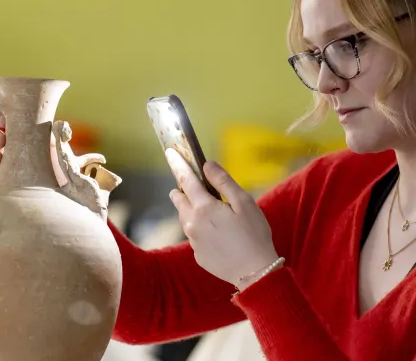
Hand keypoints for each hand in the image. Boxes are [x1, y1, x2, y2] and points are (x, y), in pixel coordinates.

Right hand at [0, 108, 64, 187]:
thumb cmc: (64, 174)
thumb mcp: (62, 154)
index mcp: (23, 136)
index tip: (1, 120)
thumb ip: (59, 138)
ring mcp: (3, 168)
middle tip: (1, 141)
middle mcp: (11, 150)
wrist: (63, 199)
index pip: (4, 120)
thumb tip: (61, 124)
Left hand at [165, 149, 278, 288]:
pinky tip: (220, 235)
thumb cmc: (254, 234)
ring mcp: (192, 240)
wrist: (256, 273)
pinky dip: (201, 230)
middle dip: (184, 190)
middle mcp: (191, 223)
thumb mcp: (244, 203)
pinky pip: (194, 235)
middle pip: (178, 199)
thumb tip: (206, 165)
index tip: (170, 152)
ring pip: (185, 218)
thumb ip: (223, 181)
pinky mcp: (197, 254)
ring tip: (215, 215)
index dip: (177, 164)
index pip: (185, 180)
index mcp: (203, 207)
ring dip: (193, 210)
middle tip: (200, 190)